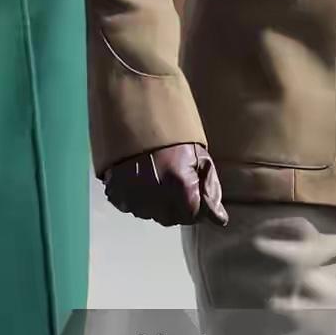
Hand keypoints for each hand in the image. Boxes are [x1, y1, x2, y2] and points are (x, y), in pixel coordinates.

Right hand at [103, 144, 227, 226]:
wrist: (138, 115)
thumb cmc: (173, 134)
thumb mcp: (200, 158)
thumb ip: (210, 190)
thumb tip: (219, 219)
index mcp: (181, 189)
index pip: (193, 217)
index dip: (195, 205)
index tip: (191, 188)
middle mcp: (156, 199)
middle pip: (171, 218)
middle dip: (176, 205)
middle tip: (172, 178)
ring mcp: (133, 198)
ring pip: (150, 214)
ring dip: (155, 202)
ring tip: (155, 176)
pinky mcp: (116, 195)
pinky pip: (130, 206)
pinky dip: (136, 196)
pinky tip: (140, 178)